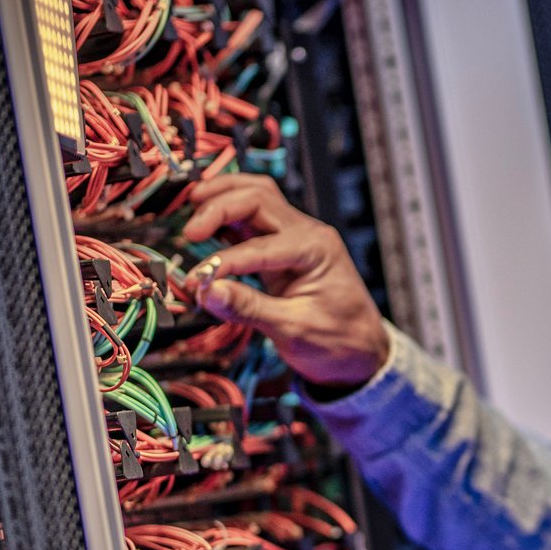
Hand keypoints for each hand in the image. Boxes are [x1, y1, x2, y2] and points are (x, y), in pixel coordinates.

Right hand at [180, 173, 390, 389]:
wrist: (362, 352)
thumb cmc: (338, 342)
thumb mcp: (293, 330)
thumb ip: (248, 308)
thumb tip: (206, 291)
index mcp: (316, 250)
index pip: (258, 247)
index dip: (222, 263)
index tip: (196, 282)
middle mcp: (308, 234)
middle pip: (257, 198)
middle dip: (219, 208)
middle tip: (188, 232)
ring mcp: (296, 236)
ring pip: (256, 196)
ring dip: (223, 197)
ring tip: (191, 205)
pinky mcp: (283, 246)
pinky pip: (254, 216)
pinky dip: (229, 212)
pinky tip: (207, 220)